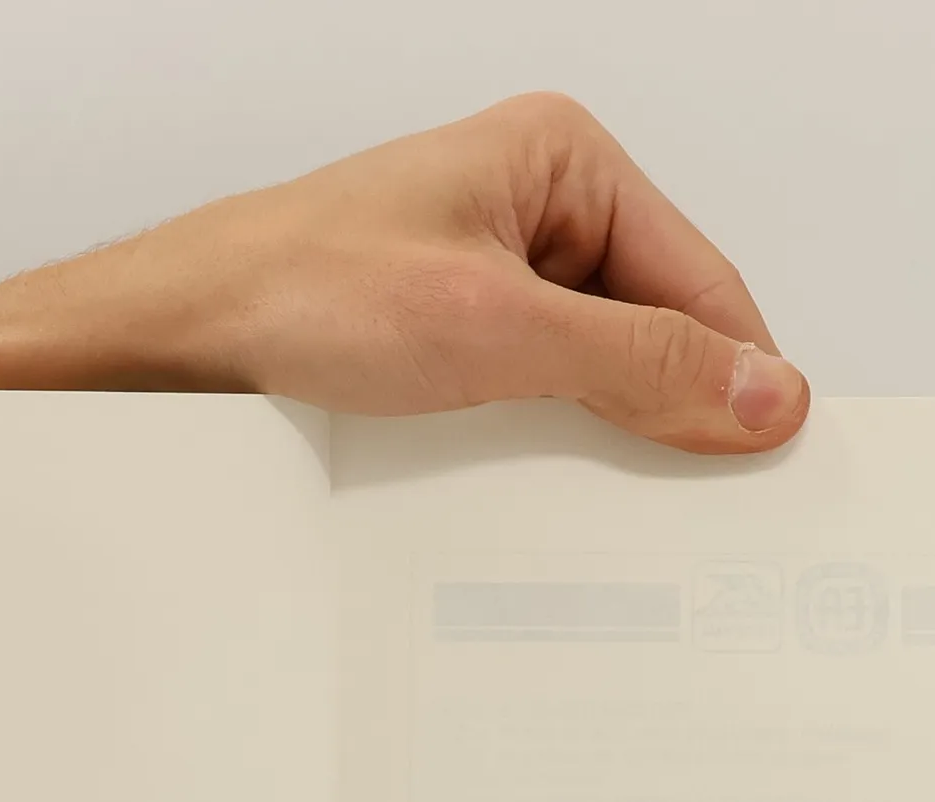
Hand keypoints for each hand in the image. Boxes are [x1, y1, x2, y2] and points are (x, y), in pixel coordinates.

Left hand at [0, 94, 808, 453]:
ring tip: (593, 503)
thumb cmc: (292, 295)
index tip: (768, 465)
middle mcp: (528, 207)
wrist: (165, 346)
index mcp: (559, 159)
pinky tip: (531, 493)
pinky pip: (529, 397)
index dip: (738, 376)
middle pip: (653, 328)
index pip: (702, 278)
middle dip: (665, 415)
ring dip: (597, 440)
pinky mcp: (442, 337)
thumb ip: (635, 362)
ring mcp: (482, 274)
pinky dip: (541, 447)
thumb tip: (759, 393)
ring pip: (591, 372)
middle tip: (689, 510)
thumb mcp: (492, 330)